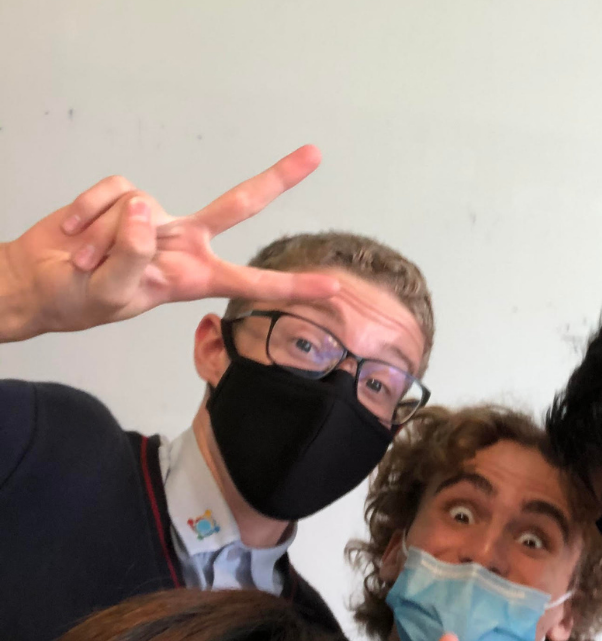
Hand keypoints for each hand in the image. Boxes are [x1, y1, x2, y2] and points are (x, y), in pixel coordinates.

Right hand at [0, 145, 338, 341]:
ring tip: (85, 263)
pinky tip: (72, 235)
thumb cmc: (80, 298)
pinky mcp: (124, 196)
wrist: (40, 280)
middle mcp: (185, 243)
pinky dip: (85, 213)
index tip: (333, 289)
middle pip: (238, 205)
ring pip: (138, 211)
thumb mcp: (111, 292)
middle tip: (316, 154)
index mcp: (194, 277)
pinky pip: (112, 192)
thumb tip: (144, 208)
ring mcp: (155, 217)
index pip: (251, 281)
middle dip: (277, 180)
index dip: (291, 286)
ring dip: (102, 240)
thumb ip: (131, 255)